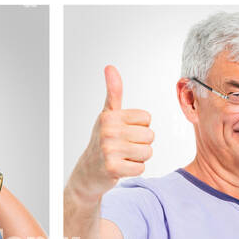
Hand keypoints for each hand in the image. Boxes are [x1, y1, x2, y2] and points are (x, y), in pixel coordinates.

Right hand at [72, 65, 153, 198]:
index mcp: (109, 116)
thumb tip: (110, 67)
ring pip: (148, 152)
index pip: (147, 118)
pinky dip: (134, 170)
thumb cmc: (102, 140)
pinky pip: (141, 168)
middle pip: (150, 136)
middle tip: (124, 147)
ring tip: (123, 157)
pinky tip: (121, 167)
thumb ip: (113, 92)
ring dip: (139, 158)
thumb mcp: (107, 115)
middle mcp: (107, 131)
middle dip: (141, 144)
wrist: (88, 171)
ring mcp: (108, 150)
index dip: (139, 127)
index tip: (124, 132)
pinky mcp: (112, 168)